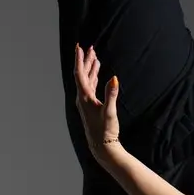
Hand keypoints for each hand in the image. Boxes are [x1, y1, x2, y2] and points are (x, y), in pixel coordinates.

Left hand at [74, 43, 122, 162]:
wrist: (102, 146)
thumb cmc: (105, 131)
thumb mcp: (110, 112)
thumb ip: (111, 94)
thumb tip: (114, 78)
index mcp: (84, 98)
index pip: (79, 74)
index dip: (79, 60)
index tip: (79, 47)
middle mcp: (82, 98)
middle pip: (82, 75)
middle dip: (85, 60)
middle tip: (89, 47)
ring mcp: (86, 102)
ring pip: (87, 80)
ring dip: (90, 68)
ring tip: (94, 56)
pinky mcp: (91, 105)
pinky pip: (91, 86)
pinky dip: (94, 77)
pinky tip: (98, 72)